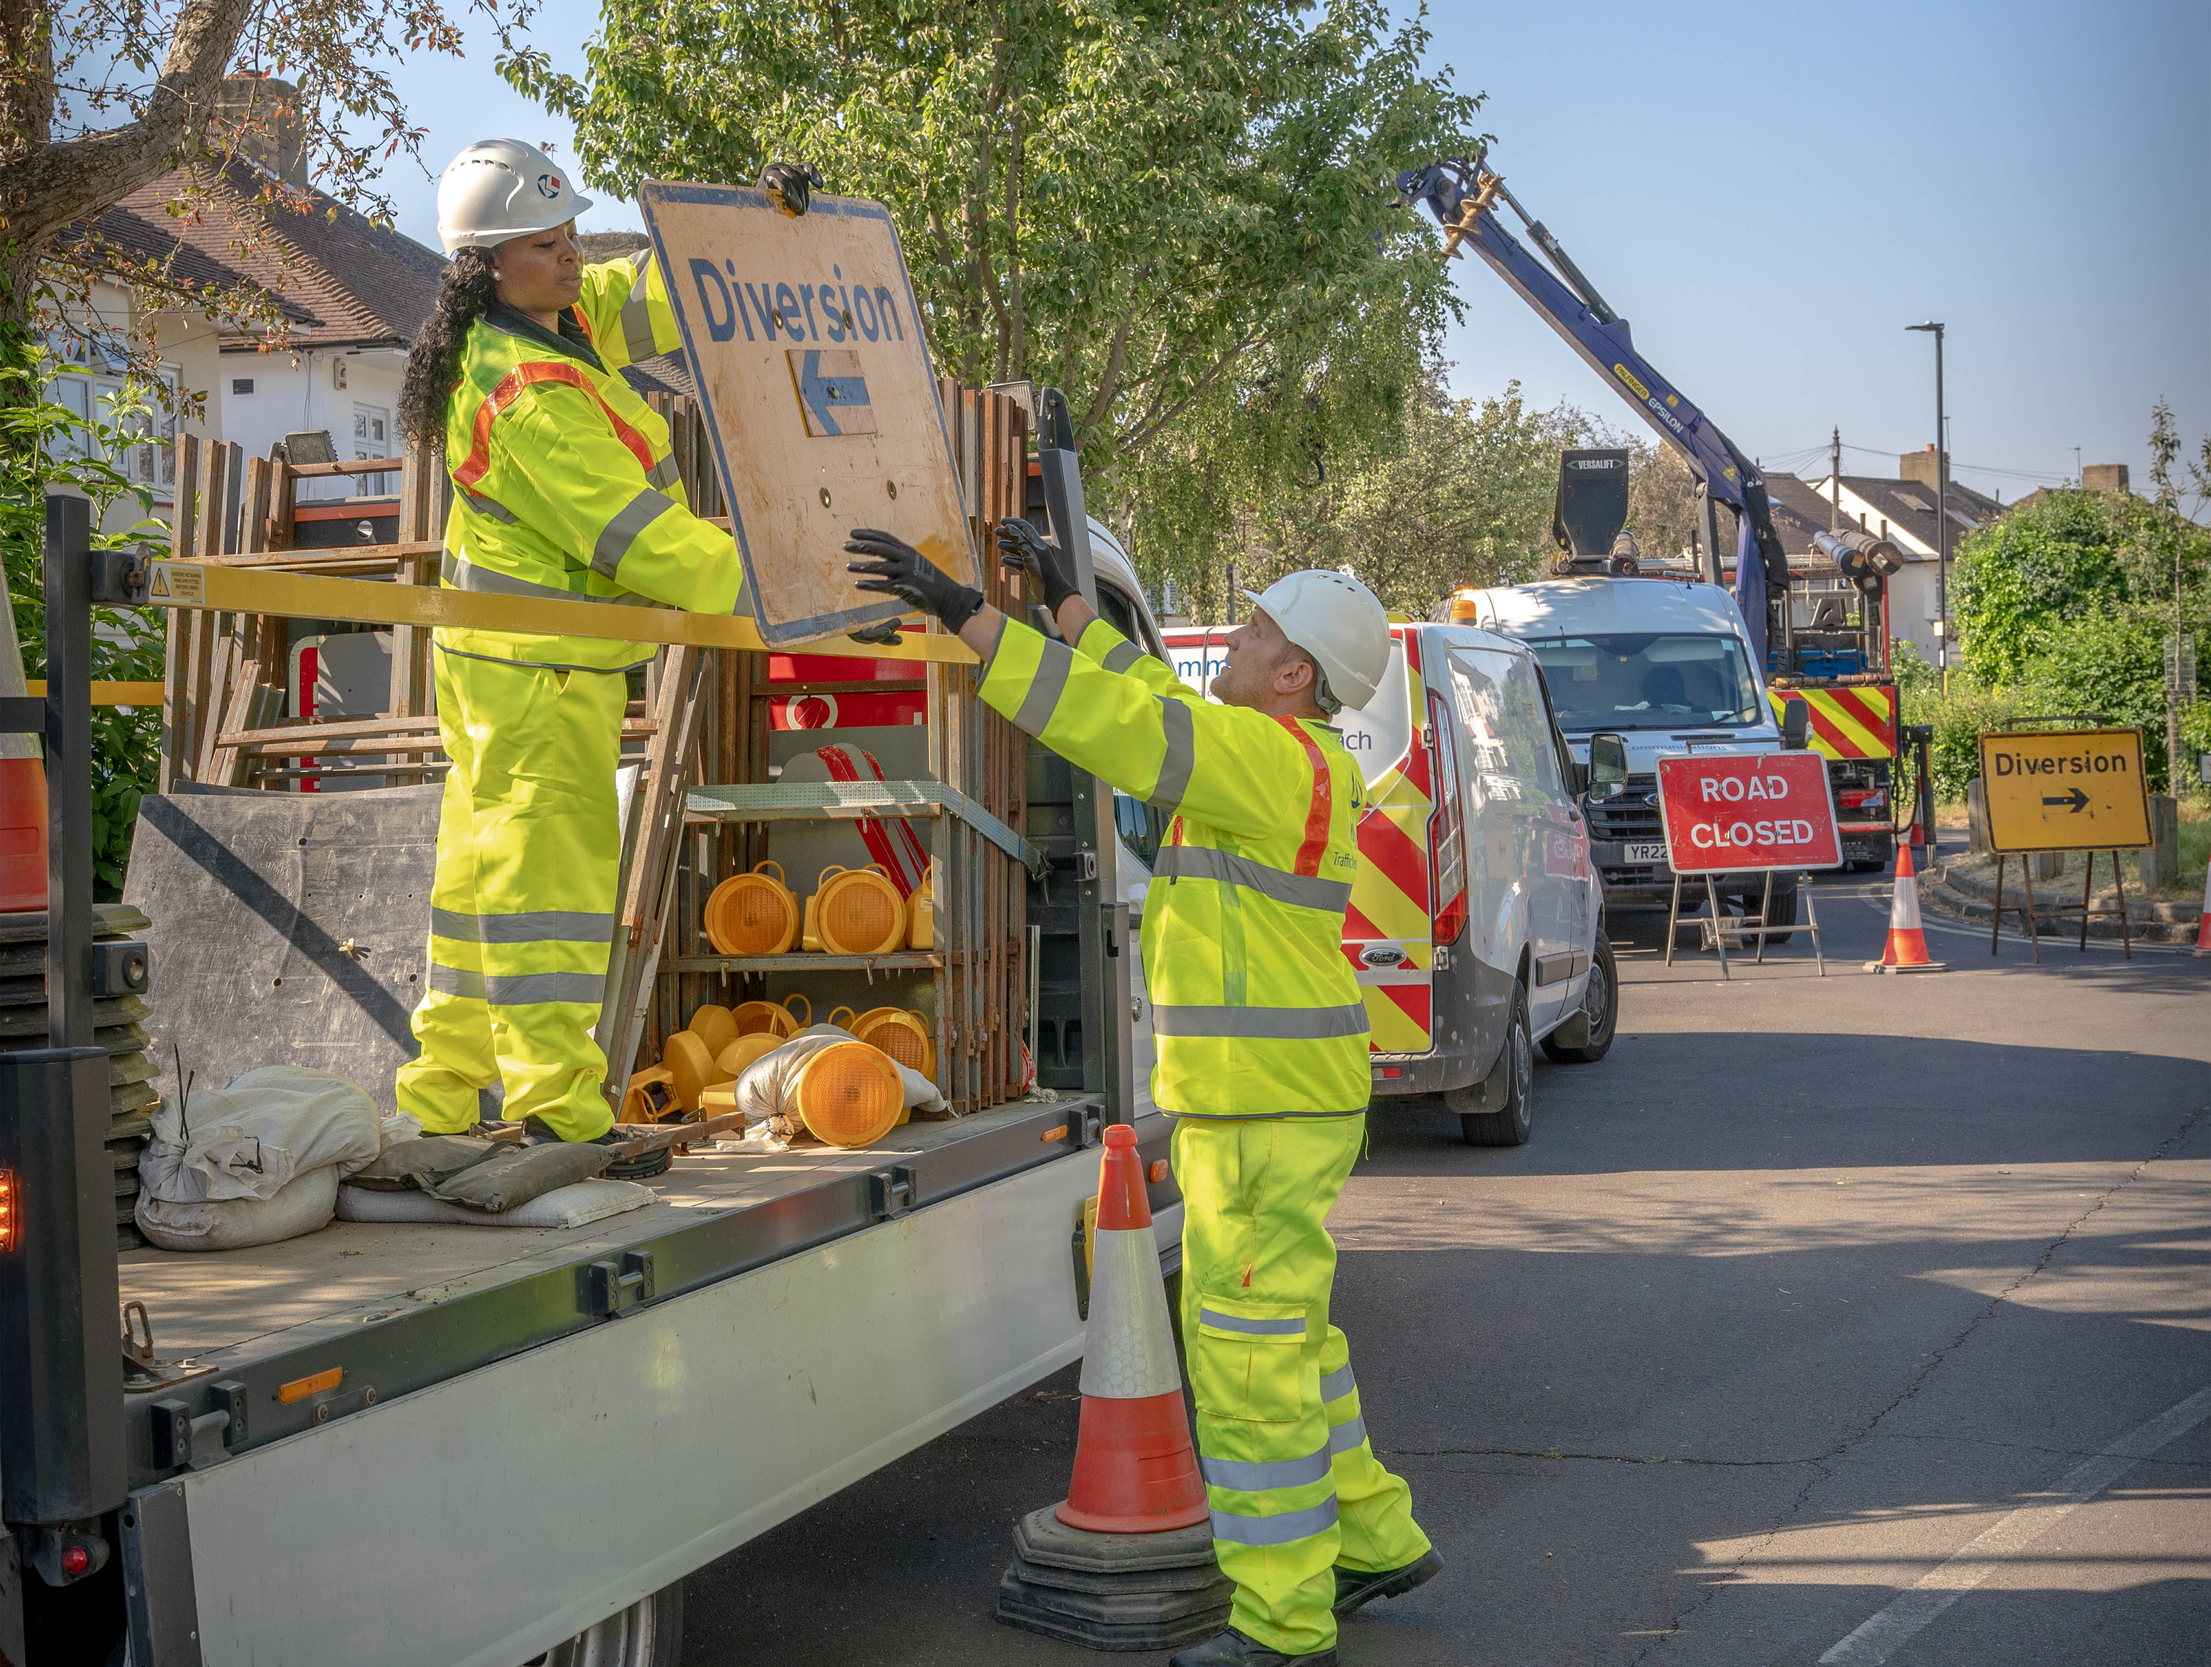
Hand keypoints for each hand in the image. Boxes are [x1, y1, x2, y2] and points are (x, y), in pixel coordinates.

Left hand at [757, 161, 821, 216]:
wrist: (765, 202)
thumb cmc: (766, 207)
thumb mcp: (766, 207)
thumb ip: (775, 206)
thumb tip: (787, 212)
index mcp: (768, 173)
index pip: (782, 179)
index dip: (790, 194)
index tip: (796, 208)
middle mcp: (778, 167)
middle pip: (794, 178)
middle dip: (799, 196)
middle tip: (801, 213)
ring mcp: (789, 166)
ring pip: (802, 176)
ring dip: (805, 194)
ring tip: (803, 209)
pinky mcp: (798, 168)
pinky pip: (808, 167)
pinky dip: (814, 175)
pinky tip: (820, 186)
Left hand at [845, 528, 983, 630]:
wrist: (949, 597)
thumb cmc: (931, 582)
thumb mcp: (917, 565)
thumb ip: (900, 561)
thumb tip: (882, 560)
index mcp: (908, 551)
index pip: (885, 538)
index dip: (868, 534)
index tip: (853, 533)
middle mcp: (906, 559)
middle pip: (880, 548)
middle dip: (861, 546)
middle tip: (845, 546)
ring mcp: (906, 573)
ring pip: (879, 567)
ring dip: (862, 566)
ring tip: (848, 566)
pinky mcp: (905, 588)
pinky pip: (883, 586)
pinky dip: (870, 585)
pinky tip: (858, 584)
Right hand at [994, 517, 1080, 611]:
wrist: (1052, 591)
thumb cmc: (1043, 572)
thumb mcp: (1029, 553)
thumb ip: (1019, 540)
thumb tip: (1009, 527)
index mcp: (1037, 543)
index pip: (1024, 527)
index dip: (1013, 523)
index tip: (1002, 521)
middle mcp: (1035, 549)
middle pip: (1020, 537)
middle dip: (1008, 533)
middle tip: (997, 531)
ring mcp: (1033, 560)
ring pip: (1018, 550)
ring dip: (1008, 546)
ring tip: (998, 545)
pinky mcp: (1030, 570)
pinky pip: (1019, 562)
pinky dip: (1011, 560)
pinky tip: (1004, 560)